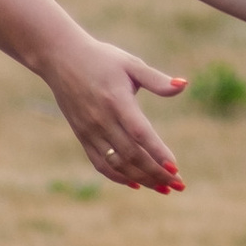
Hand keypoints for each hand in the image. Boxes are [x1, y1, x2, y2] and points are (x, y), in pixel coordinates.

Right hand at [43, 36, 189, 192]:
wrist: (60, 58)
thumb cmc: (102, 58)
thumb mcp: (130, 63)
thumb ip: (156, 79)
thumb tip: (184, 85)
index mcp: (117, 101)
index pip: (140, 134)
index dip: (158, 153)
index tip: (176, 168)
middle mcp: (102, 120)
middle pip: (132, 155)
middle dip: (157, 173)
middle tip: (179, 185)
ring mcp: (90, 130)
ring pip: (117, 164)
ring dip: (142, 178)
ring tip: (164, 188)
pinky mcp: (82, 136)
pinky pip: (100, 163)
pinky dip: (118, 176)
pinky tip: (137, 183)